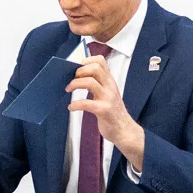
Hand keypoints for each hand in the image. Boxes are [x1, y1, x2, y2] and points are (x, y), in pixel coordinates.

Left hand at [67, 54, 146, 171]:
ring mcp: (108, 98)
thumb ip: (98, 83)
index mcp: (109, 81)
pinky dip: (75, 104)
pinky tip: (71, 107)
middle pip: (95, 68)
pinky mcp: (104, 111)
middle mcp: (110, 86)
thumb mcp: (108, 93)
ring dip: (75, 84)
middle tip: (71, 79)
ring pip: (90, 82)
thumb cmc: (113, 112)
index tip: (77, 68)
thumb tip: (77, 75)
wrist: (125, 131)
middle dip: (79, 71)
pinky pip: (86, 103)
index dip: (86, 60)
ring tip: (68, 89)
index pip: (100, 61)